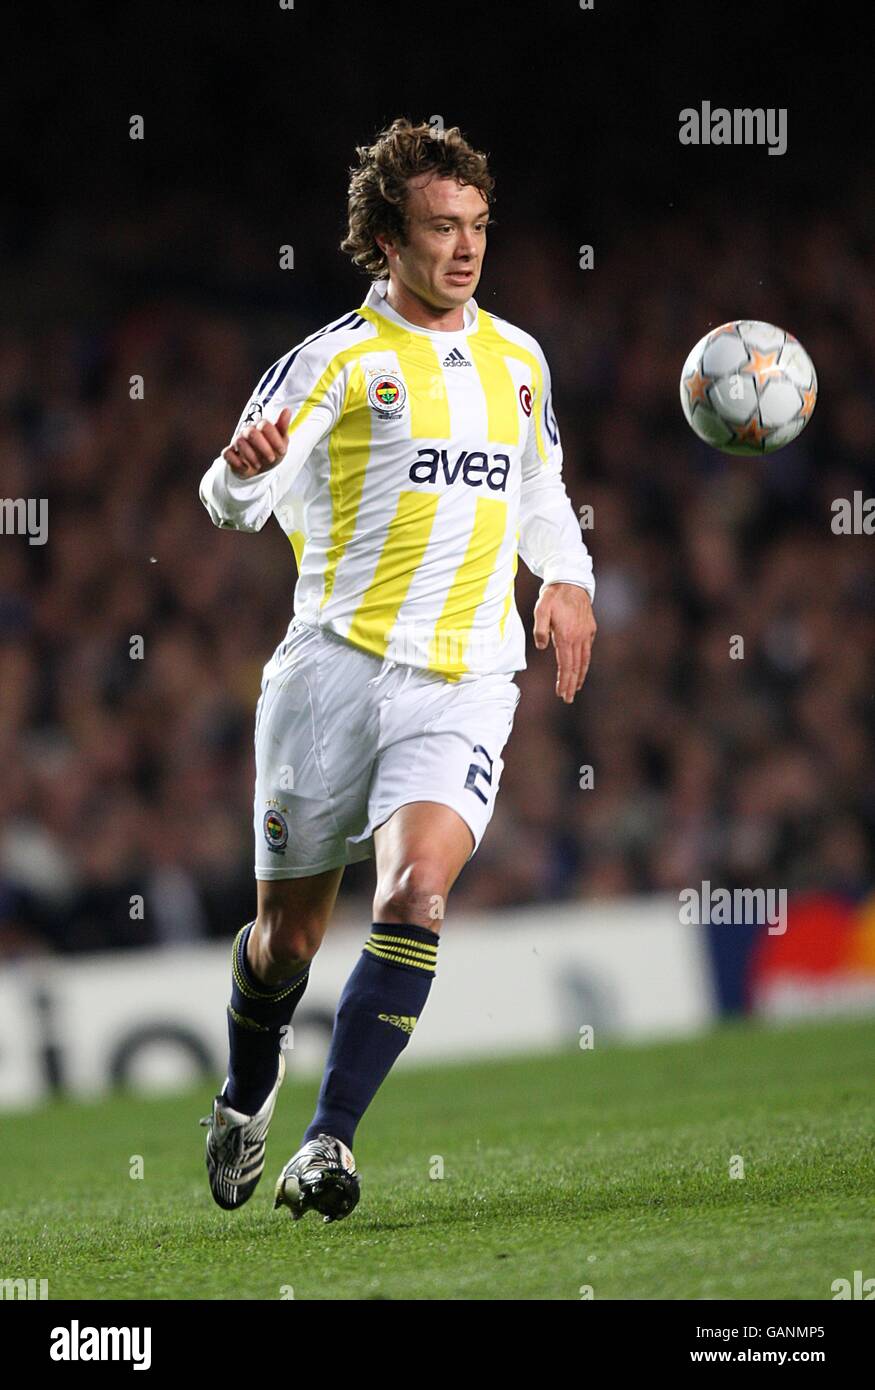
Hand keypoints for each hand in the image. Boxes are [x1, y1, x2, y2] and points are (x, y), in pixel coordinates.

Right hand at [223, 407, 291, 477]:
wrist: (259, 469)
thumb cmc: (271, 453)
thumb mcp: (281, 443)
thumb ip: (283, 428)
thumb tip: (287, 410)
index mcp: (260, 427)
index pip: (265, 425)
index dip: (274, 438)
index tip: (282, 451)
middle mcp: (248, 432)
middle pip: (252, 432)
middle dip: (263, 448)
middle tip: (271, 458)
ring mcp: (237, 442)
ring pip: (239, 442)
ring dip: (251, 457)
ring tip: (258, 465)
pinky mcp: (229, 453)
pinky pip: (227, 454)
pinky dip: (237, 462)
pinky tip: (246, 467)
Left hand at [533, 583, 595, 702]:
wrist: (572, 582)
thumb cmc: (553, 597)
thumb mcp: (540, 610)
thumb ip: (540, 629)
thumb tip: (541, 647)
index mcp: (566, 636)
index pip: (566, 665)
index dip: (564, 681)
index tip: (561, 693)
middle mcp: (579, 638)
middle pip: (576, 667)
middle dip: (572, 685)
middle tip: (567, 699)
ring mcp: (586, 634)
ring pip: (585, 660)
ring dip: (580, 676)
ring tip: (576, 688)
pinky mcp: (590, 629)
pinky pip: (588, 650)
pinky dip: (585, 663)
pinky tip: (581, 668)